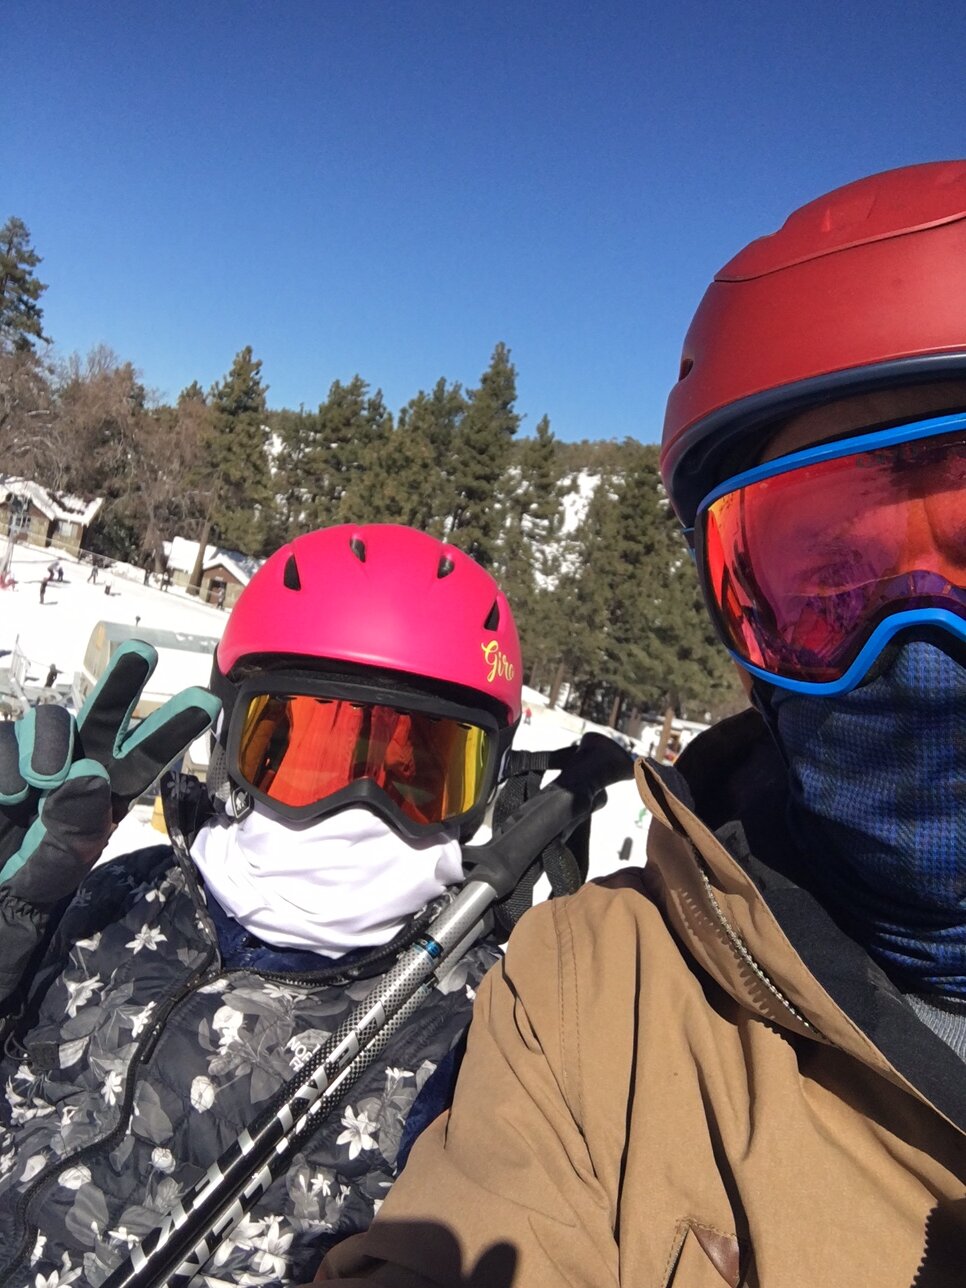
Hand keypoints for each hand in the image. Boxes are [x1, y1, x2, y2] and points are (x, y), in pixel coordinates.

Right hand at [0, 641, 219, 904]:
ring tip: (39, 787)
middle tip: (143, 653)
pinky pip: (5, 740)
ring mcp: (36, 755)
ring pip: (51, 721)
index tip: (205, 700)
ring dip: (47, 750)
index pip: (148, 753)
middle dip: (124, 680)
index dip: (175, 727)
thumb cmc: (33, 877)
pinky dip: (5, 768)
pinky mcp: (2, 753)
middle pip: (107, 712)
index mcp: (110, 789)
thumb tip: (85, 772)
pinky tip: (6, 798)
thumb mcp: (60, 866)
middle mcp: (78, 762)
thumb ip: (76, 826)